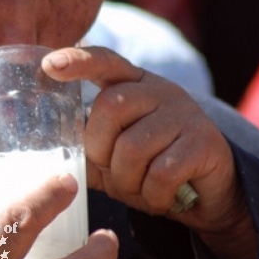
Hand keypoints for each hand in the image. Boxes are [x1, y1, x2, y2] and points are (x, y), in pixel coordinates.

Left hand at [42, 47, 256, 258]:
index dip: (78, 61)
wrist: (209, 195)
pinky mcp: (205, 141)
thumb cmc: (152, 170)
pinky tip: (161, 197)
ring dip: (127, 180)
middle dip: (101, 150)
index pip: (105, 61)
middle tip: (112, 172)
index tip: (49, 66)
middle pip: (110, 107)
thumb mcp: (114, 160)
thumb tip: (50, 156)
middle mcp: (159, 90)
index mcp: (133, 85)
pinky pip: (161, 172)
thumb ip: (87, 151)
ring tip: (139, 189)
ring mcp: (185, 112)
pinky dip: (152, 195)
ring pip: (133, 147)